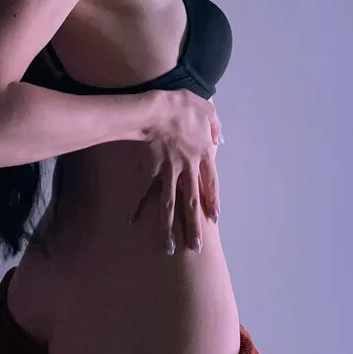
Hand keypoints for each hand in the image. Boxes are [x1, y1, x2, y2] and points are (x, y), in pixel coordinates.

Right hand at [132, 89, 222, 255]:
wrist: (157, 109)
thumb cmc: (184, 106)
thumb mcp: (208, 110)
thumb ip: (215, 126)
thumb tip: (220, 140)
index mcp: (204, 154)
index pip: (211, 182)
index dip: (212, 200)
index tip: (214, 218)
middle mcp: (188, 168)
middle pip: (192, 201)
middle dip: (193, 225)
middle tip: (194, 248)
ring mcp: (168, 171)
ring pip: (170, 203)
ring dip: (168, 226)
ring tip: (166, 247)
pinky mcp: (150, 169)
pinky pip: (145, 190)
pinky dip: (138, 206)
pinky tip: (132, 221)